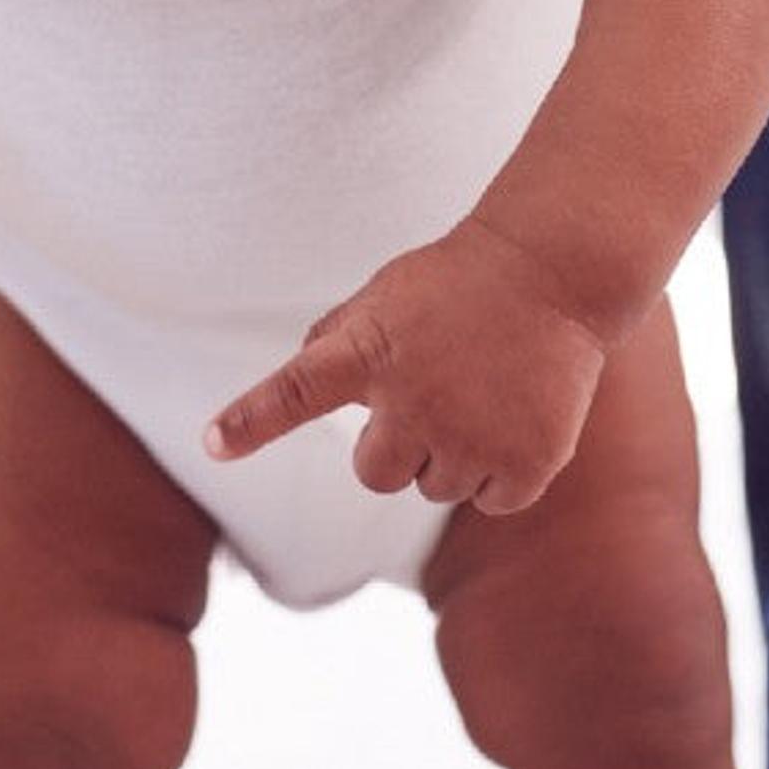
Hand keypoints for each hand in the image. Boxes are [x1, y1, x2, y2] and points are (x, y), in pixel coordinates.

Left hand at [202, 220, 613, 516]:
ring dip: (454, 454)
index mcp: (371, 352)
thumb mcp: (386, 294)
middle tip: (437, 394)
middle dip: (397, 447)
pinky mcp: (525, 463)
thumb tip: (298, 373)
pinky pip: (493, 499)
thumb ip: (336, 339)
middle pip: (375, 474)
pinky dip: (505, 470)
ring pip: (437, 488)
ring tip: (486, 390)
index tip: (212, 443)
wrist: (555, 269)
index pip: (297, 391)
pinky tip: (518, 414)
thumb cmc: (460, 280)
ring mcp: (471, 437)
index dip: (252, 421)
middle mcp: (415, 402)